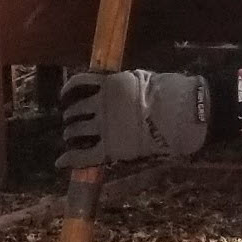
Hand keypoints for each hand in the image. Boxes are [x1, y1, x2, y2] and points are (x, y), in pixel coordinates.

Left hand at [58, 70, 211, 168]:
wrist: (180, 115)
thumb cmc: (169, 93)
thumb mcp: (143, 79)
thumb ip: (124, 83)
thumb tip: (117, 86)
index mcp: (109, 85)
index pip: (78, 84)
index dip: (68, 92)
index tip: (66, 97)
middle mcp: (101, 105)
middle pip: (74, 112)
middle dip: (71, 117)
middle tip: (73, 122)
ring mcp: (103, 128)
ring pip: (74, 133)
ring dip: (71, 136)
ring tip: (72, 139)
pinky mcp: (109, 149)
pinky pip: (82, 156)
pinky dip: (69, 159)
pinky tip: (61, 162)